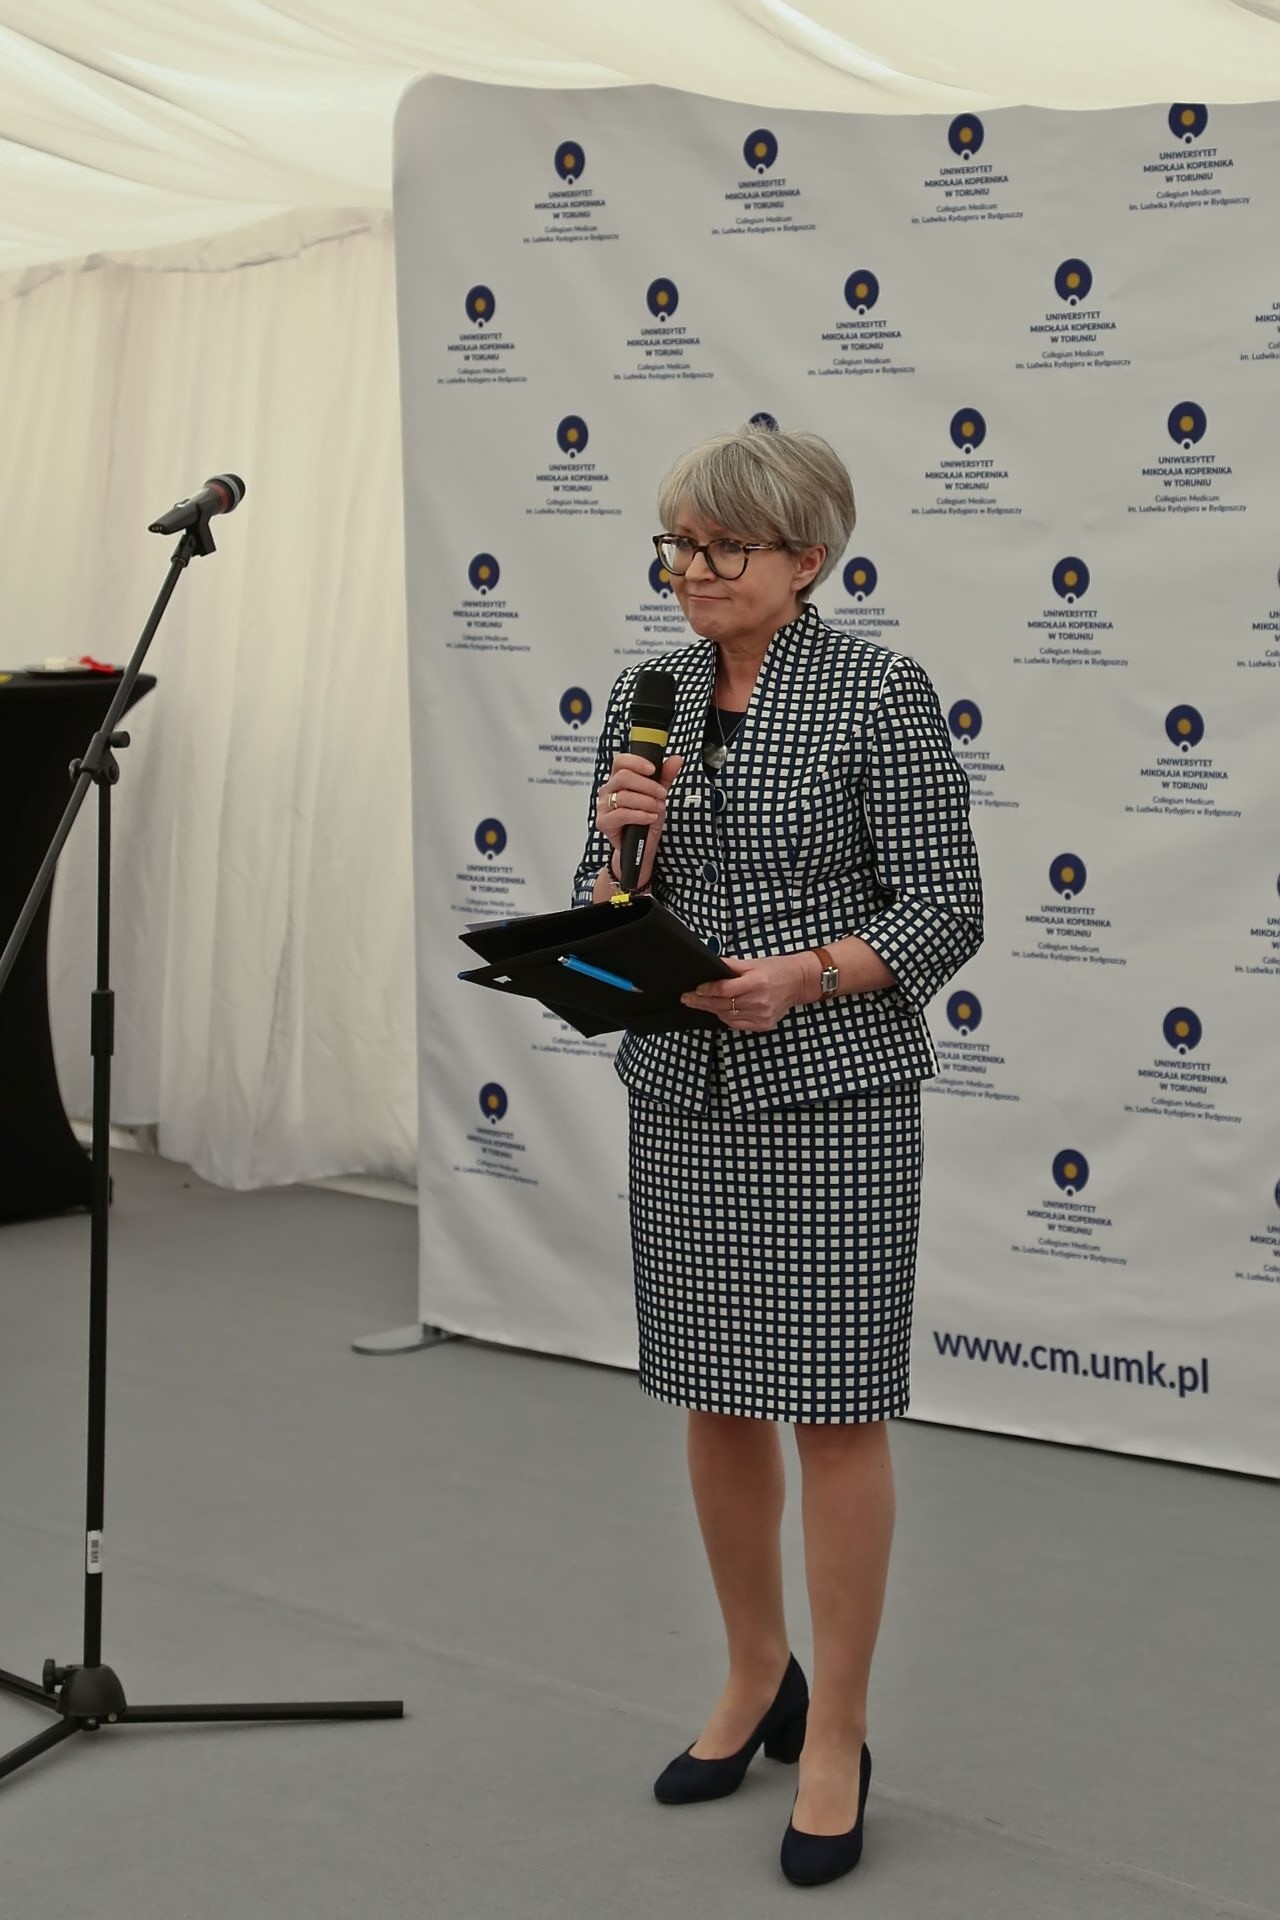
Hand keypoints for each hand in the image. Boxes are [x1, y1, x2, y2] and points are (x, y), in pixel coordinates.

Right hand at [595, 752, 683, 887]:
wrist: (641, 847)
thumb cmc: (645, 819)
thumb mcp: (659, 795)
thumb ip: (665, 777)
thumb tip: (677, 759)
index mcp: (619, 779)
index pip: (620, 761)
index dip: (636, 762)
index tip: (652, 770)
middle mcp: (609, 790)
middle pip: (624, 777)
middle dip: (648, 785)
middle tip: (662, 794)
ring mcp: (604, 806)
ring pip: (624, 796)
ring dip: (646, 802)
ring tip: (658, 808)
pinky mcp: (604, 822)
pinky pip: (621, 814)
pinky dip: (640, 815)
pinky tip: (650, 817)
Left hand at [681, 954, 815, 1032]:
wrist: (799, 982)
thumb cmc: (775, 969)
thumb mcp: (752, 962)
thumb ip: (730, 965)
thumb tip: (709, 964)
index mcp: (756, 982)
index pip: (724, 990)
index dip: (706, 990)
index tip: (695, 988)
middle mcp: (759, 1001)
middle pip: (722, 1005)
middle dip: (701, 1002)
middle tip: (686, 998)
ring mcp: (762, 1015)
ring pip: (727, 1016)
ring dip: (711, 1010)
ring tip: (699, 1003)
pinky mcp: (764, 1025)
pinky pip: (737, 1024)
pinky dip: (725, 1018)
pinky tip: (718, 1011)